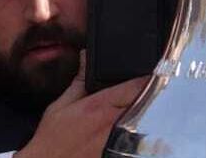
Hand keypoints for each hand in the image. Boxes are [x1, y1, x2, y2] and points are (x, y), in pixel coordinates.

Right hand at [17, 53, 146, 157]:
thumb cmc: (52, 141)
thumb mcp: (61, 105)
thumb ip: (79, 80)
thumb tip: (85, 57)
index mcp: (100, 106)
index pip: (136, 86)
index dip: (148, 76)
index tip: (153, 69)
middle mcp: (114, 123)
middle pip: (145, 102)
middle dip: (147, 92)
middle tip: (144, 88)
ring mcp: (120, 140)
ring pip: (145, 120)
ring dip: (144, 111)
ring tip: (133, 110)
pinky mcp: (120, 152)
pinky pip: (137, 138)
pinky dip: (137, 131)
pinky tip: (128, 128)